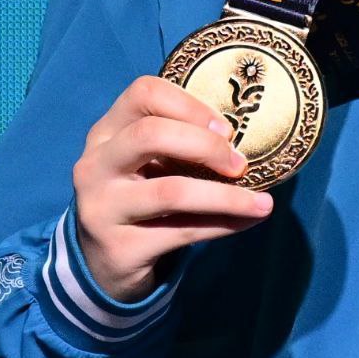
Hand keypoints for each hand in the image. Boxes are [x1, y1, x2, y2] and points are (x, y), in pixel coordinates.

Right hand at [71, 75, 273, 302]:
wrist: (104, 263)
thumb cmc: (138, 199)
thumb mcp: (146, 165)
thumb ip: (180, 148)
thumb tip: (244, 147)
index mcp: (105, 133)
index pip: (143, 94)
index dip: (190, 105)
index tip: (225, 129)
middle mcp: (95, 166)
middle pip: (149, 134)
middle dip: (205, 145)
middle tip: (239, 164)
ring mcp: (102, 209)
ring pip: (171, 191)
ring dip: (226, 196)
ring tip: (263, 202)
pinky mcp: (119, 249)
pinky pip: (182, 232)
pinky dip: (223, 225)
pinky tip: (248, 220)